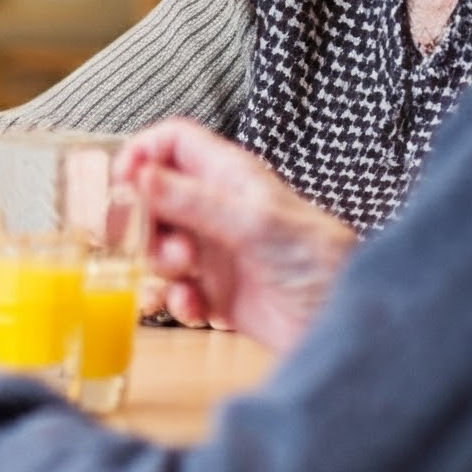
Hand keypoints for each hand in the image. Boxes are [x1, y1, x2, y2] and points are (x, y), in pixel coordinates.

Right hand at [119, 119, 355, 351]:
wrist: (347, 329)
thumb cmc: (320, 264)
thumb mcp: (254, 223)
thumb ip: (192, 200)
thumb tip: (139, 175)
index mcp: (230, 176)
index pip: (173, 142)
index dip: (143, 153)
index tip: (124, 183)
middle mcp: (217, 209)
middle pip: (152, 197)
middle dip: (143, 220)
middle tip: (146, 241)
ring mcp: (214, 252)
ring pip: (157, 245)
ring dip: (158, 262)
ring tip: (184, 276)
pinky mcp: (215, 293)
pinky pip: (172, 290)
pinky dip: (174, 300)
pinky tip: (194, 307)